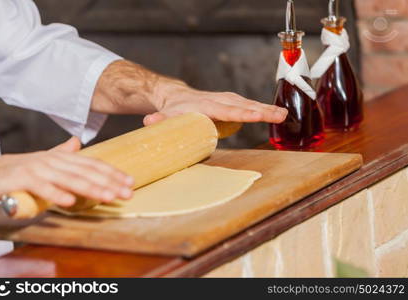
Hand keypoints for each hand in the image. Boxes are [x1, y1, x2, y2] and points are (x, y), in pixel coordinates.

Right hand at [0, 137, 132, 206]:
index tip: (130, 182)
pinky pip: (43, 188)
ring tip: (109, 197)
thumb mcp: (45, 160)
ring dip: (92, 189)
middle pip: (87, 172)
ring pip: (71, 179)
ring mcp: (39, 169)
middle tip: (127, 193)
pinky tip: (71, 202)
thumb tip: (77, 142)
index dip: (113, 172)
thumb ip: (62, 152)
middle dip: (110, 182)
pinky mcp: (23, 179)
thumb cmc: (19, 169)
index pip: (93, 164)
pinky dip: (57, 195)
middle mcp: (54, 160)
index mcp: (62, 157)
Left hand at [91, 60, 287, 125]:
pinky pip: (246, 104)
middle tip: (280, 115)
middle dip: (262, 111)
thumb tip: (149, 122)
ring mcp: (225, 99)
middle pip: (243, 106)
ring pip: (248, 104)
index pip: (227, 111)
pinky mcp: (228, 101)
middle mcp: (218, 100)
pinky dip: (260, 108)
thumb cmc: (173, 109)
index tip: (257, 116)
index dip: (242, 114)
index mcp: (206, 106)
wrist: (175, 95)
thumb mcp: (164, 115)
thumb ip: (158, 120)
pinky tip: (271, 113)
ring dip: (265, 109)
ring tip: (282, 115)